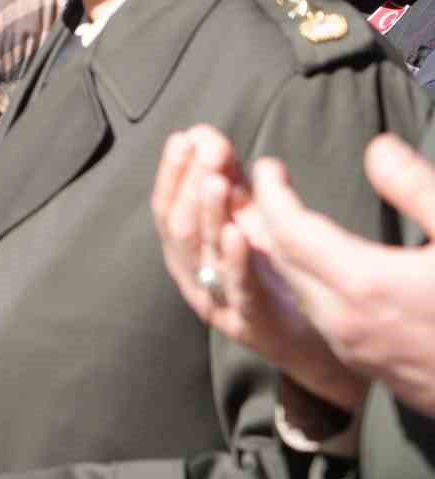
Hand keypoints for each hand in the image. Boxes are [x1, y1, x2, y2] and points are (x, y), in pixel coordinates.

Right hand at [151, 126, 362, 410]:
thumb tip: (204, 134)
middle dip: (188, 184)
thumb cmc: (275, 277)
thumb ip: (228, 183)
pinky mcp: (253, 323)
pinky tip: (240, 232)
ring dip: (208, 215)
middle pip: (180, 229)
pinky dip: (237, 259)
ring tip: (215, 180)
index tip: (182, 138)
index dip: (171, 174)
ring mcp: (220, 304)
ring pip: (205, 256)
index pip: (166, 210)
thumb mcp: (249, 224)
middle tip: (203, 148)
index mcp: (188, 255)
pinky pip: (241, 289)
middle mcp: (194, 280)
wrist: (312, 344)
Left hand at [240, 135, 434, 416]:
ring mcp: (357, 351)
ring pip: (302, 293)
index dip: (273, 194)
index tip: (266, 165)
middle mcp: (346, 321)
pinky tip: (322, 270)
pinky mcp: (372, 369)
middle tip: (267, 187)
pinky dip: (308, 283)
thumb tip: (377, 149)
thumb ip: (417, 189)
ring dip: (286, 255)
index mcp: (365, 284)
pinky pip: (322, 316)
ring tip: (284, 221)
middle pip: (286, 263)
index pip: (290, 231)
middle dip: (269, 220)